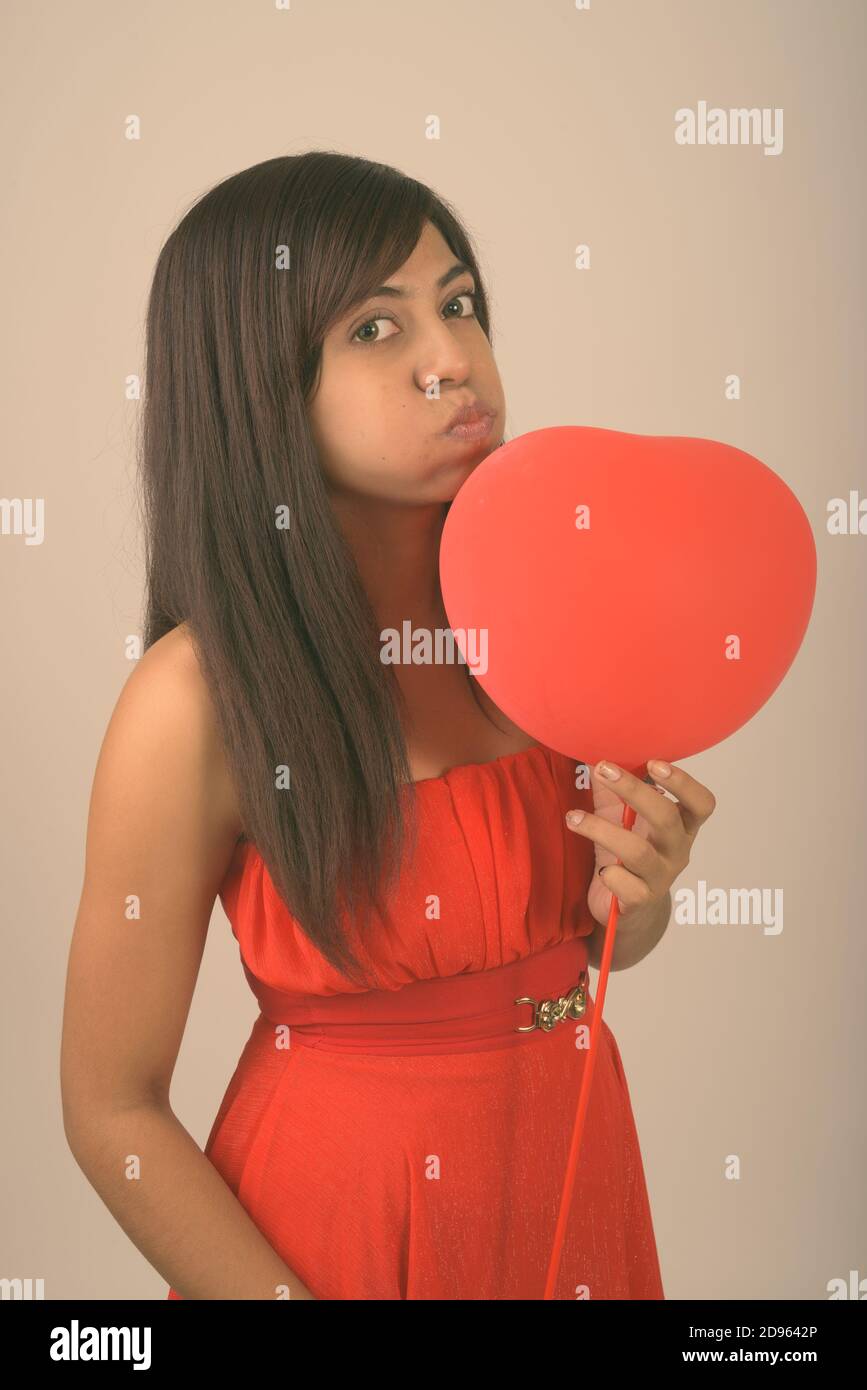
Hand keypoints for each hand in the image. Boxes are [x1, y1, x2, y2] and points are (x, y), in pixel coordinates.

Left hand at [566, 759, 715, 927]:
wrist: (629, 907)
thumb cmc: (627, 851)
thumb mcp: (620, 815)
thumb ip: (612, 787)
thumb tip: (590, 748)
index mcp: (681, 826)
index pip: (701, 803)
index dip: (683, 782)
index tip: (653, 763)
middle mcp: (677, 850)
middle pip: (667, 817)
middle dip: (634, 790)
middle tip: (603, 769)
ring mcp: (661, 876)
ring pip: (639, 851)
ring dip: (602, 830)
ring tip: (573, 817)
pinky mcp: (640, 900)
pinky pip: (628, 887)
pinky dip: (612, 875)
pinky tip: (601, 870)